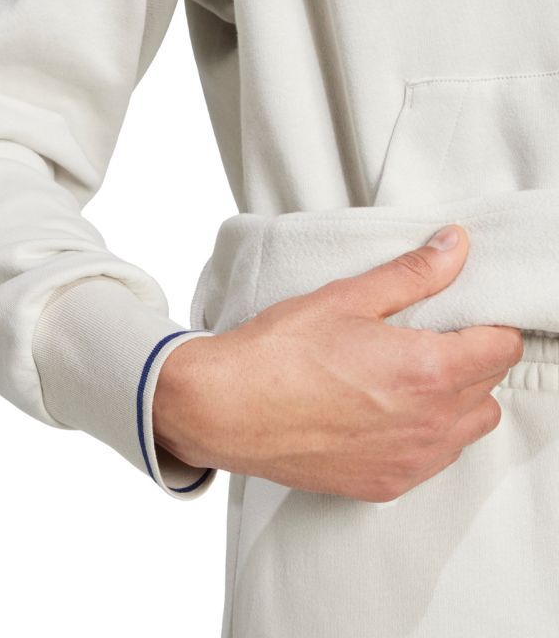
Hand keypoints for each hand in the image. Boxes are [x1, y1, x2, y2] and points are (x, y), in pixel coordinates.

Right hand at [153, 224, 523, 501]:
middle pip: (489, 387)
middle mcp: (429, 423)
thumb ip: (412, 274)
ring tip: (408, 378)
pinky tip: (386, 413)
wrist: (226, 407)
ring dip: (456, 401)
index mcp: (426, 370)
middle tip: (427, 341)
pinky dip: (426, 435)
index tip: (464, 318)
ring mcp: (408, 461)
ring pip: (468, 428)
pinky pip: (433, 460)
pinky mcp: (384, 484)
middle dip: (471, 360)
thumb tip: (455, 246)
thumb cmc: (278, 352)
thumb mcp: (346, 298)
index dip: (489, 326)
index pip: (502, 348)